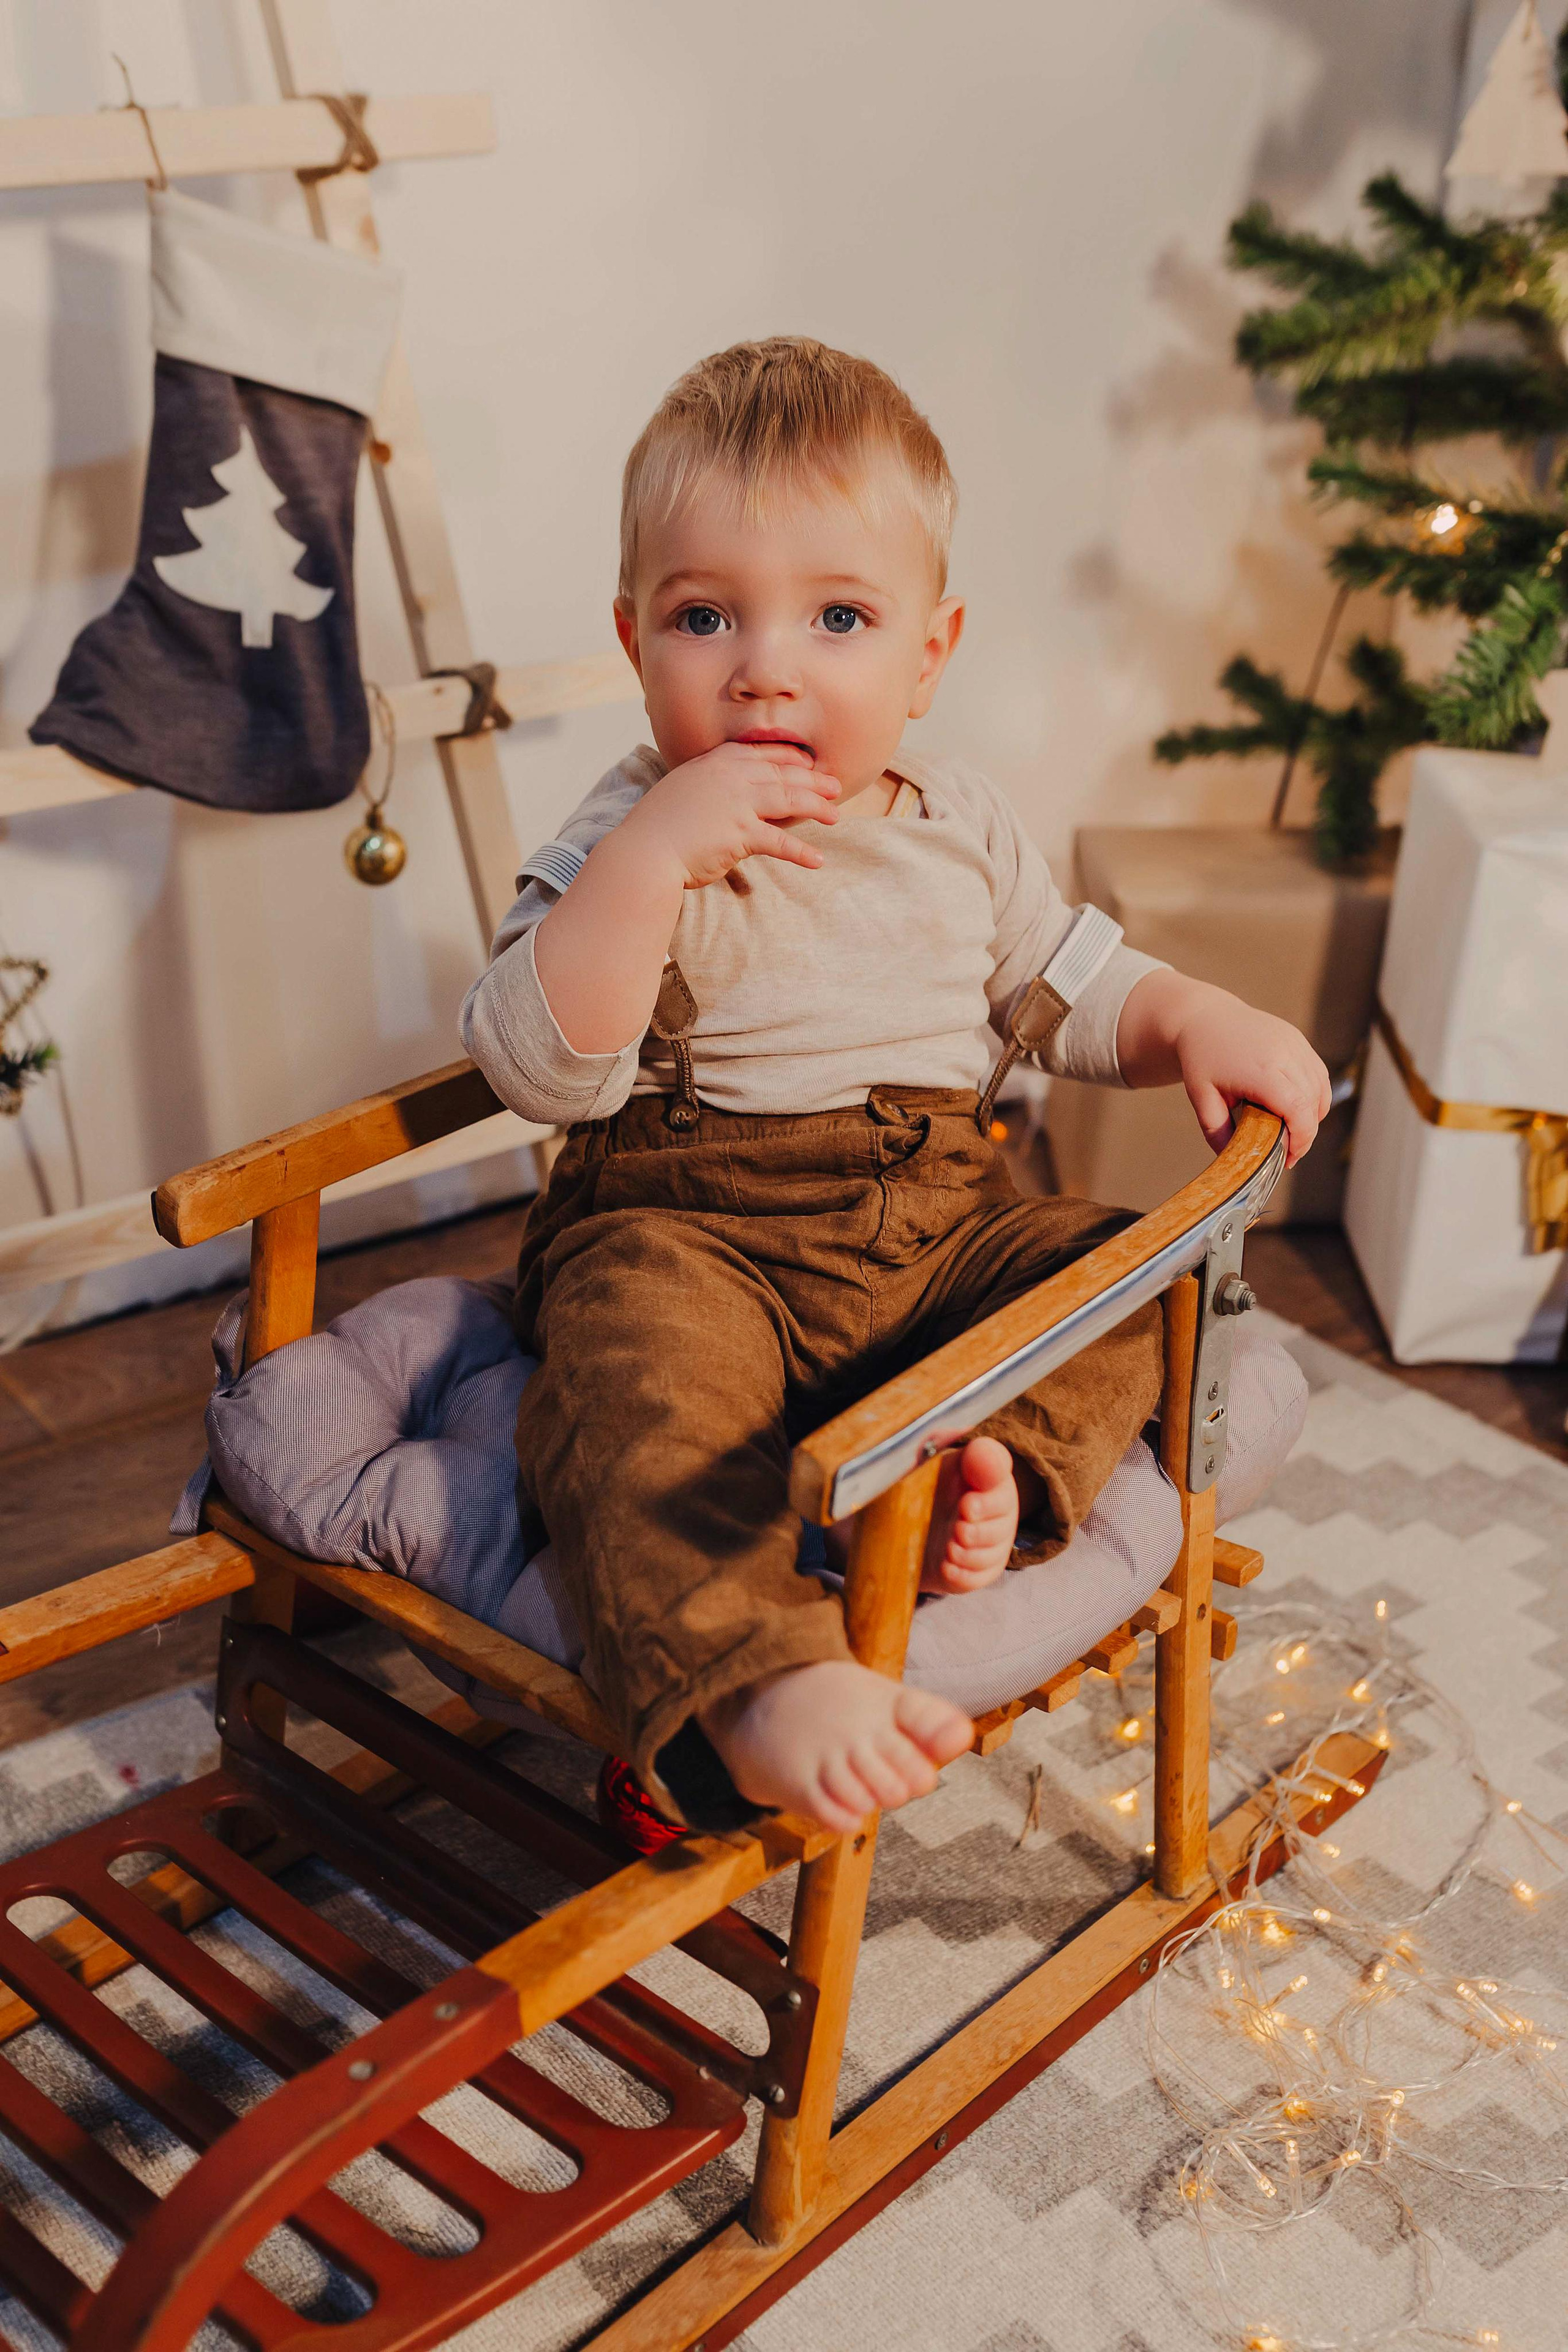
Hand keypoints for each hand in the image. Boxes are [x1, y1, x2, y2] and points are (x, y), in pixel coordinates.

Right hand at [621, 741, 840, 890]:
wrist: (643, 850)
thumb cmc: (658, 825)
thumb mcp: (683, 789)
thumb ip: (709, 783)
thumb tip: (727, 792)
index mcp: (716, 762)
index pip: (763, 754)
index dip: (791, 759)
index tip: (809, 763)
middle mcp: (731, 776)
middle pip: (784, 774)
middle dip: (814, 780)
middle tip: (836, 787)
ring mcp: (737, 803)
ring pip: (790, 799)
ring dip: (817, 807)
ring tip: (836, 817)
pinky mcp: (741, 834)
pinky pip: (780, 841)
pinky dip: (801, 852)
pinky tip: (818, 860)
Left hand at [1172, 993, 1330, 1167]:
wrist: (1204, 1016)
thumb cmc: (1201, 1057)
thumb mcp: (1201, 1098)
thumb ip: (1217, 1132)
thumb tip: (1233, 1161)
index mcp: (1261, 1070)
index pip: (1298, 1109)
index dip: (1301, 1138)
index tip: (1289, 1158)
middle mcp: (1285, 1053)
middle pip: (1312, 1103)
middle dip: (1306, 1133)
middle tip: (1288, 1152)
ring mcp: (1295, 1044)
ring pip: (1320, 1089)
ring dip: (1313, 1115)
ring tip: (1292, 1131)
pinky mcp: (1298, 1039)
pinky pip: (1318, 1073)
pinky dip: (1315, 1095)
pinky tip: (1297, 1108)